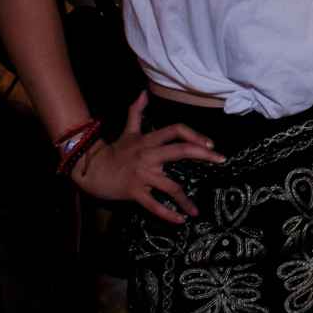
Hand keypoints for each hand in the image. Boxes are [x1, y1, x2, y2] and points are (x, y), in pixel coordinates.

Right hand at [71, 91, 224, 223]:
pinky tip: (180, 220)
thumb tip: (142, 93)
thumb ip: (136, 112)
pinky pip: (154, 205)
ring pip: (171, 186)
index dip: (194, 134)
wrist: (91, 170)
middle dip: (204, 155)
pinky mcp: (135, 192)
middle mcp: (149, 156)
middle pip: (181, 151)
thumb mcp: (128, 131)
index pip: (176, 130)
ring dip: (185, 199)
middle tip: (221, 160)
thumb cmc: (114, 152)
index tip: (210, 143)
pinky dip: (168, 214)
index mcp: (149, 141)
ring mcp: (143, 175)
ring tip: (197, 210)